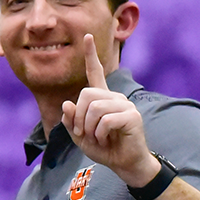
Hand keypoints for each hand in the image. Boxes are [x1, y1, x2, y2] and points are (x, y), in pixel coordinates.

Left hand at [60, 34, 156, 182]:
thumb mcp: (79, 136)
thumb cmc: (104, 148)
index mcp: (102, 98)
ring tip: (99, 138)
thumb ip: (70, 121)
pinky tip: (108, 139)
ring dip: (90, 129)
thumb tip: (67, 104)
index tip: (87, 36)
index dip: (90, 56)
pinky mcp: (132, 115)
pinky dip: (100, 134)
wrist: (124, 163)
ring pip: (94, 108)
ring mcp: (125, 104)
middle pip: (85, 95)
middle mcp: (114, 97)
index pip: (95, 73)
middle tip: (86, 134)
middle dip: (79, 118)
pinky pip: (105, 120)